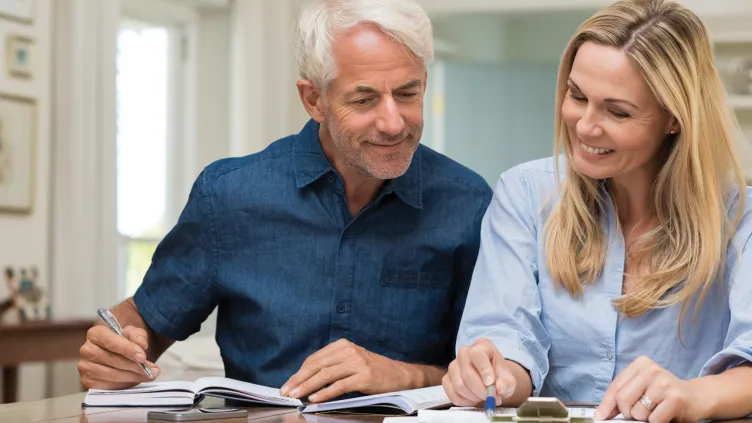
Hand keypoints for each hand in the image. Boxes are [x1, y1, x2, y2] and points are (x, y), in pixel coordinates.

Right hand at [78, 324, 160, 389]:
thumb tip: (142, 344)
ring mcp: (85, 368)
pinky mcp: (88, 382)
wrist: (116, 351)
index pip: (111, 342)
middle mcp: (87, 350)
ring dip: (133, 376)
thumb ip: (138, 336)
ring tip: (148, 375)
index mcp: (95, 334)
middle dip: (135, 366)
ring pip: (112, 375)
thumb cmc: (124, 341)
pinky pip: (108, 386)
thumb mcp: (133, 333)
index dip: (127, 350)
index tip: (143, 357)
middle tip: (152, 370)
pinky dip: (125, 385)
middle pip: (113, 360)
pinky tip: (136, 380)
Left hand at [280, 339, 411, 402]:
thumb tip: (306, 379)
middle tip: (287, 391)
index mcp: (343, 345)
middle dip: (299, 379)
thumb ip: (332, 365)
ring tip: (296, 396)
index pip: (315, 358)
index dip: (300, 372)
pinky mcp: (364, 376)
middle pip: (317, 365)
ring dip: (308, 386)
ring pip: (326, 375)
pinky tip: (315, 398)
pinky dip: (325, 393)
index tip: (289, 384)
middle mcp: (349, 351)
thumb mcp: (351, 361)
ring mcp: (357, 363)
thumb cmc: (372, 370)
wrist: (399, 375)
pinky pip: (340, 385)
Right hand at [442, 338, 516, 406]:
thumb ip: (506, 383)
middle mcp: (464, 353)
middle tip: (490, 398)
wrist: (493, 382)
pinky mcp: (447, 379)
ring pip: (458, 384)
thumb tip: (499, 388)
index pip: (476, 354)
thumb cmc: (500, 377)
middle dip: (479, 389)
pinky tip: (473, 400)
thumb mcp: (509, 380)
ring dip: (472, 396)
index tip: (491, 383)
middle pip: (466, 372)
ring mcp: (453, 365)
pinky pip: (451, 393)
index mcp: (482, 346)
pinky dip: (464, 401)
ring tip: (483, 398)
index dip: (483, 369)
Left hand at [596, 356, 703, 422]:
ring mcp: (664, 383)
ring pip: (637, 412)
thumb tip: (602, 413)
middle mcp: (652, 370)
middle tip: (638, 414)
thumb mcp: (641, 388)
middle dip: (627, 412)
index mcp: (640, 364)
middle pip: (623, 399)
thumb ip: (622, 395)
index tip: (600, 416)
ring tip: (655, 410)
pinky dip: (656, 422)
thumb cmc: (664, 395)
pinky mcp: (675, 398)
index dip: (606, 404)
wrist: (696, 398)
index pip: (615, 386)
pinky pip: (654, 420)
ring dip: (643, 418)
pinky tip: (664, 414)